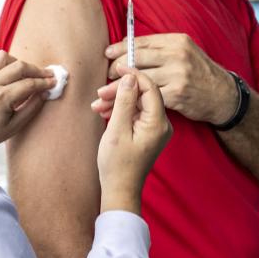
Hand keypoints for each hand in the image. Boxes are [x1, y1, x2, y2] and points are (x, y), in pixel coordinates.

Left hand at [0, 51, 56, 153]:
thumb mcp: (16, 126)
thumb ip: (32, 107)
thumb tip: (46, 92)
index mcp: (1, 98)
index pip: (29, 84)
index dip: (45, 82)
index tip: (54, 81)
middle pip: (19, 66)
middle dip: (36, 70)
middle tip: (46, 75)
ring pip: (3, 56)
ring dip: (16, 62)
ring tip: (23, 73)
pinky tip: (4, 72)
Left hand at [93, 34, 236, 125]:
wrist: (223, 96)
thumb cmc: (199, 73)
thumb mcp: (184, 52)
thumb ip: (160, 48)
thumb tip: (127, 43)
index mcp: (176, 41)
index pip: (141, 42)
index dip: (120, 48)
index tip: (107, 54)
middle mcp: (177, 55)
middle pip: (136, 59)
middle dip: (116, 68)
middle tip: (105, 77)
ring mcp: (178, 75)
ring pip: (139, 80)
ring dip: (118, 89)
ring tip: (104, 95)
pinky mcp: (177, 94)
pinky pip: (147, 97)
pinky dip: (132, 102)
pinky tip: (121, 107)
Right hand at [97, 70, 171, 214]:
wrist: (120, 189)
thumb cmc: (117, 165)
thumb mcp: (117, 130)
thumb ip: (124, 101)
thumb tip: (129, 77)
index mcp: (158, 123)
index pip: (150, 88)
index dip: (133, 75)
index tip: (116, 68)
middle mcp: (161, 124)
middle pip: (142, 94)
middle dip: (120, 91)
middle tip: (100, 94)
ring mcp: (155, 128)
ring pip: (137, 102)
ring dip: (117, 100)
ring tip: (97, 105)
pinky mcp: (147, 132)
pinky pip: (135, 113)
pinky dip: (120, 110)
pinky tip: (104, 111)